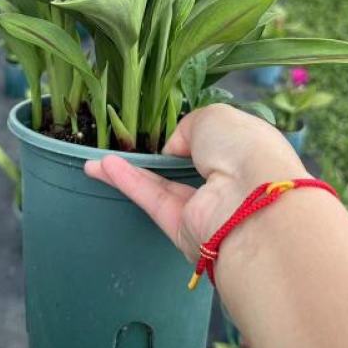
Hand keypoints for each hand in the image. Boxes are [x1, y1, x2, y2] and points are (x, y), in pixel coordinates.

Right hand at [84, 104, 306, 261]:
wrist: (251, 202)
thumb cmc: (243, 148)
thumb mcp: (214, 117)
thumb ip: (187, 127)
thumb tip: (173, 148)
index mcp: (247, 150)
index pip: (218, 141)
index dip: (193, 133)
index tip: (167, 126)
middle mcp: (229, 180)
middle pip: (186, 167)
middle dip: (158, 157)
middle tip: (126, 145)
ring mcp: (207, 207)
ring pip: (162, 186)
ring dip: (130, 171)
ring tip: (96, 159)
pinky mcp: (185, 230)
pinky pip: (153, 201)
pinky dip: (128, 183)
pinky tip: (101, 168)